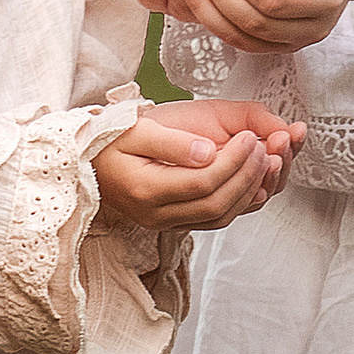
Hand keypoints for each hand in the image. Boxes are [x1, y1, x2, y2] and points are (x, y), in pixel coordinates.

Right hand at [91, 98, 306, 233]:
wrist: (87, 162)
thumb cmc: (110, 140)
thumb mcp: (136, 130)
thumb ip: (172, 142)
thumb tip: (207, 152)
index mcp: (145, 189)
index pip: (203, 182)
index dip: (234, 161)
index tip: (250, 137)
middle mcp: (155, 215)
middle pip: (217, 204)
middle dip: (248, 176)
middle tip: (266, 148)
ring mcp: (164, 223)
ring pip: (219, 217)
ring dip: (249, 192)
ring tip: (265, 162)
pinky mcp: (173, 223)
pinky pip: (213, 220)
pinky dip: (238, 203)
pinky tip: (252, 182)